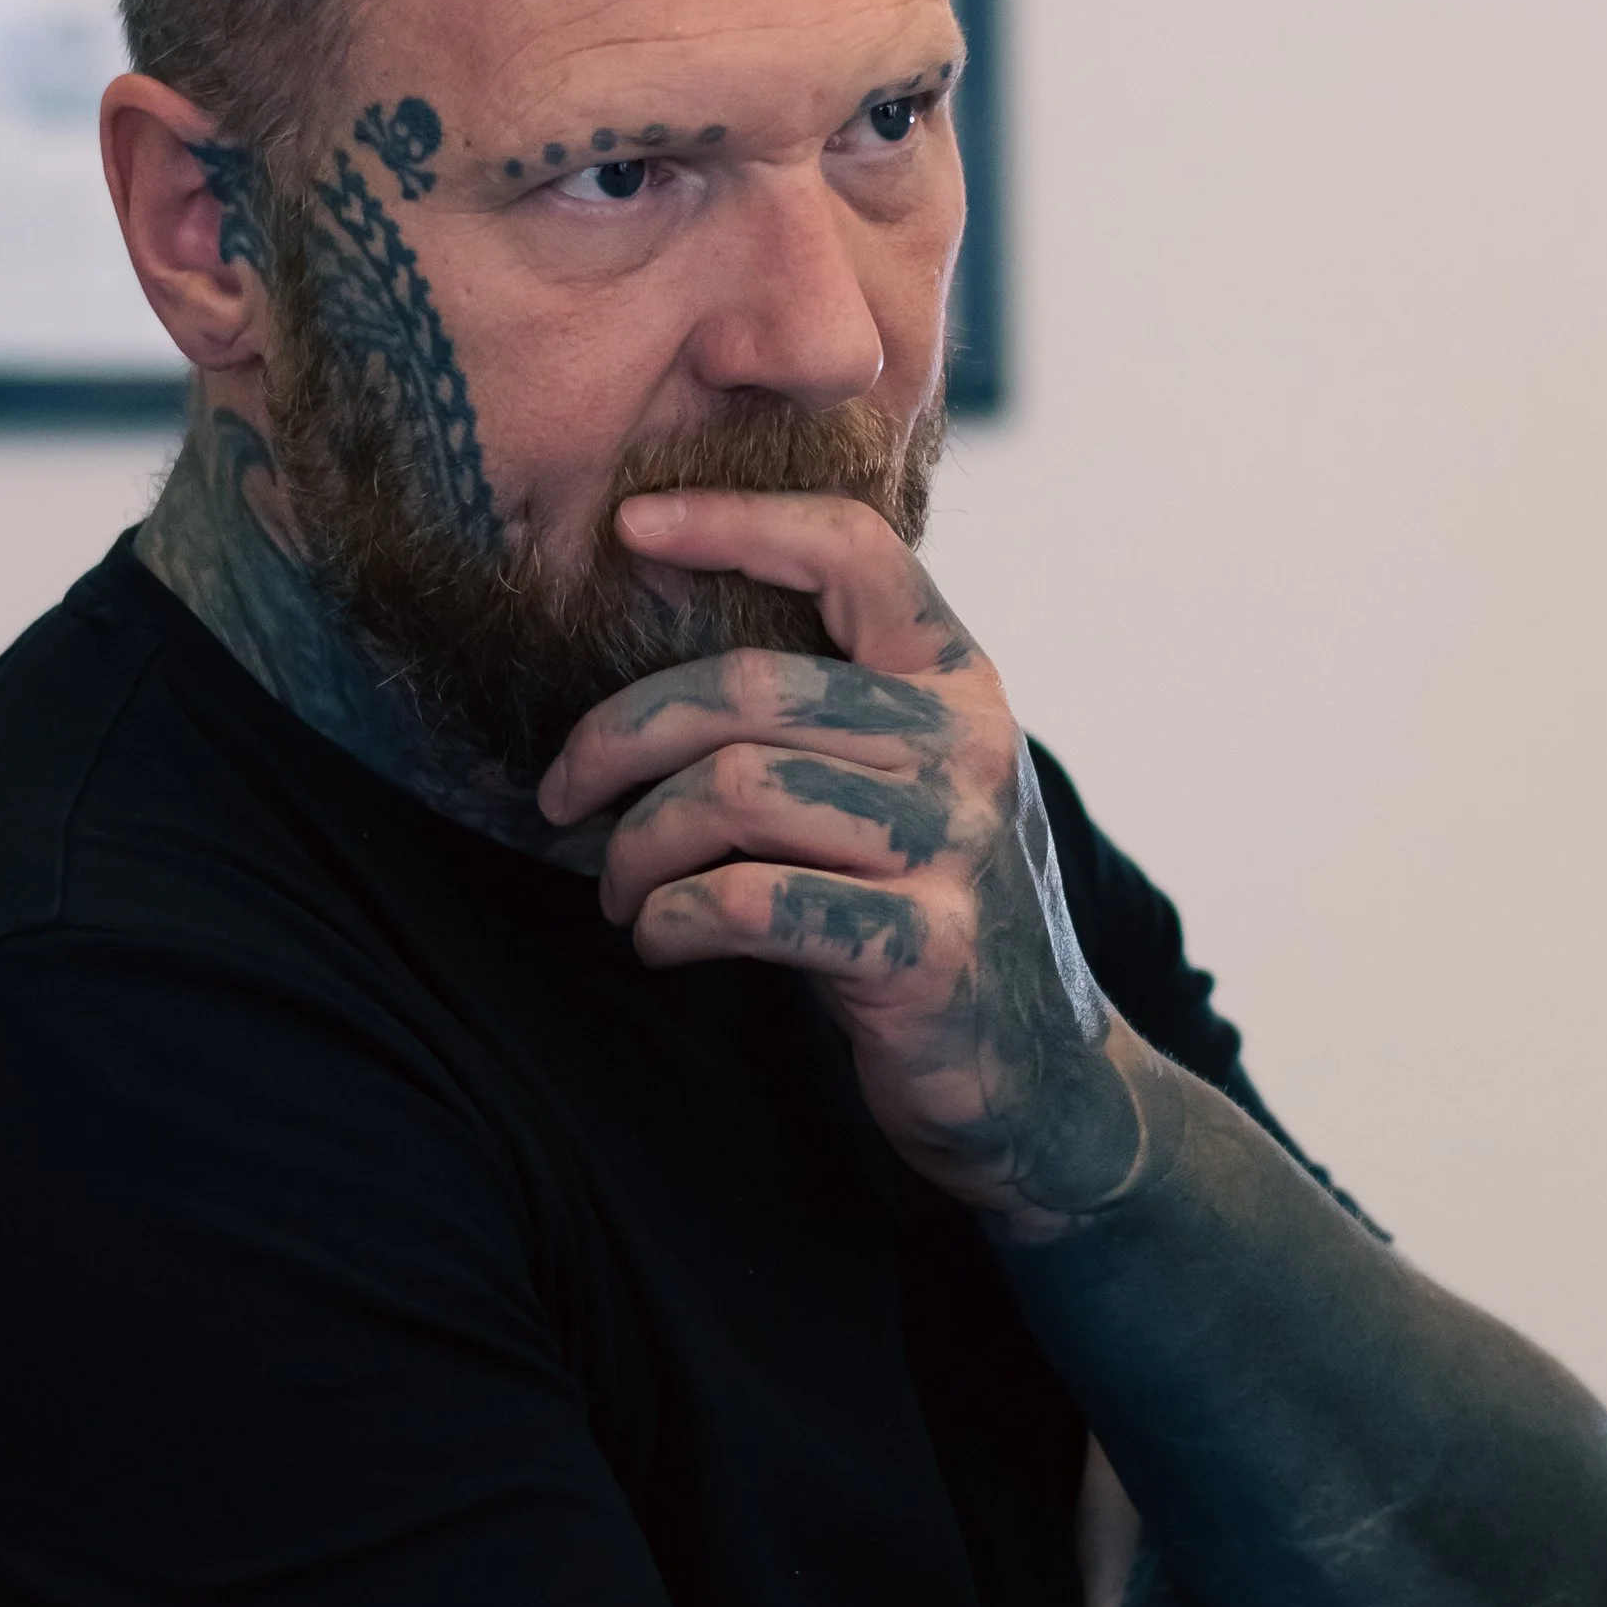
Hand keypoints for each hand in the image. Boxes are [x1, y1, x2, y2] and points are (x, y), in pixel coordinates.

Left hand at [536, 491, 1144, 1227]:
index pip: (855, 550)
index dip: (736, 519)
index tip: (630, 526)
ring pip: (734, 790)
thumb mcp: (917, 789)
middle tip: (562, 796)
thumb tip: (663, 629)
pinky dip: (672, 920)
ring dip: (638, 845)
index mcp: (960, 685)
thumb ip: (841, 712)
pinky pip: (750, 902)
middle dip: (618, 736)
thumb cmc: (934, 916)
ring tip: (618, 889)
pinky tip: (659, 940)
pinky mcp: (924, 949)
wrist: (1044, 1086)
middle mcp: (968, 748)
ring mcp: (955, 847)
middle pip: (747, 687)